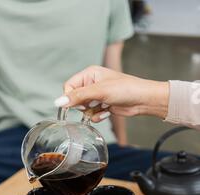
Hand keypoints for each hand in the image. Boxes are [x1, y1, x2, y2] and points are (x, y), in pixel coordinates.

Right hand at [55, 66, 169, 122]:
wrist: (142, 100)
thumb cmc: (124, 89)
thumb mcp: (98, 92)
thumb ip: (77, 97)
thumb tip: (58, 102)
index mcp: (89, 74)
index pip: (69, 86)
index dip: (70, 97)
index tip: (77, 104)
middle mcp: (92, 83)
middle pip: (75, 98)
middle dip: (83, 106)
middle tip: (93, 104)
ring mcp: (97, 95)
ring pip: (83, 108)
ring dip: (91, 112)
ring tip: (102, 107)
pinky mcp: (102, 105)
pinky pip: (92, 114)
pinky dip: (97, 116)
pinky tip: (107, 112)